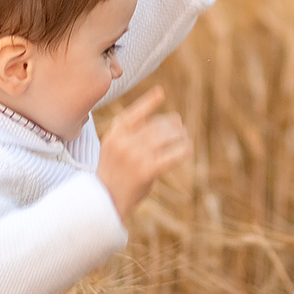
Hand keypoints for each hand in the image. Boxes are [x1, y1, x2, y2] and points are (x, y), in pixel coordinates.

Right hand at [97, 88, 190, 223]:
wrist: (105, 200)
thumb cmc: (114, 173)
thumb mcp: (114, 147)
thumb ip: (133, 132)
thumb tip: (171, 119)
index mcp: (114, 134)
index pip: (133, 113)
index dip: (148, 102)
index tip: (160, 93)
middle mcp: (123, 142)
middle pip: (156, 126)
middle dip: (171, 125)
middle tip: (181, 128)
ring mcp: (135, 156)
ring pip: (165, 138)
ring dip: (179, 136)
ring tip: (184, 138)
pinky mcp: (147, 170)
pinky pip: (172, 155)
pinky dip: (183, 150)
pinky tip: (188, 149)